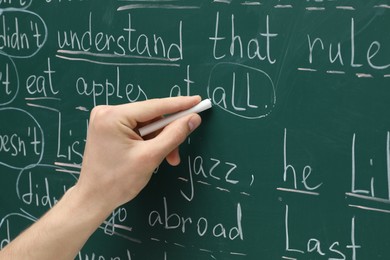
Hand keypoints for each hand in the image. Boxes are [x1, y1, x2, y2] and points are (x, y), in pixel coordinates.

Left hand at [74, 96, 201, 213]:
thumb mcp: (150, 157)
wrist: (93, 199)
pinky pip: (137, 129)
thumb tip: (193, 118)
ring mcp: (107, 120)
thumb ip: (174, 135)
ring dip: (159, 141)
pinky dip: (149, 142)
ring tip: (167, 159)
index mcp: (113, 115)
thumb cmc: (117, 181)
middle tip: (177, 153)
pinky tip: (152, 155)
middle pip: (150, 116)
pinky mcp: (109, 129)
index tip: (197, 101)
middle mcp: (107, 112)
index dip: (179, 104)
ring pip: (146, 125)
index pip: (154, 106)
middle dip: (166, 134)